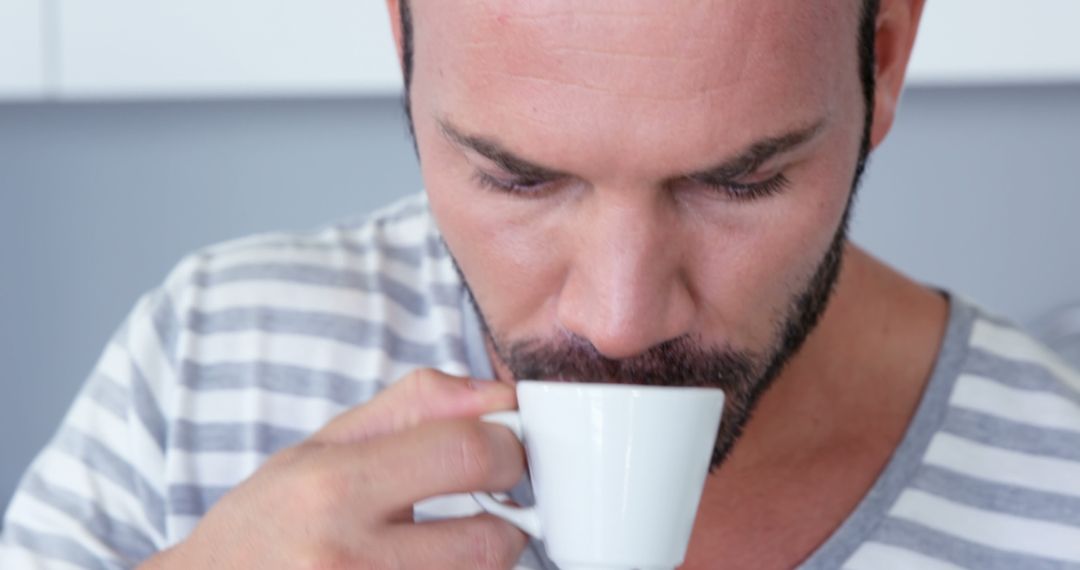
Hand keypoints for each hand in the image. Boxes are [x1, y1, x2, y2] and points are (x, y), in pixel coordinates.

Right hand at [143, 369, 527, 568]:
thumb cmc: (269, 519)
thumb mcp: (324, 443)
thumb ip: (415, 406)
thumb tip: (497, 395)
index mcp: (334, 487)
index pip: (468, 454)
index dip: (508, 447)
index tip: (505, 450)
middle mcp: (347, 557)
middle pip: (492, 541)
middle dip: (510, 518)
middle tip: (492, 505)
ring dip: (483, 562)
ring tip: (447, 545)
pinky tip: (425, 566)